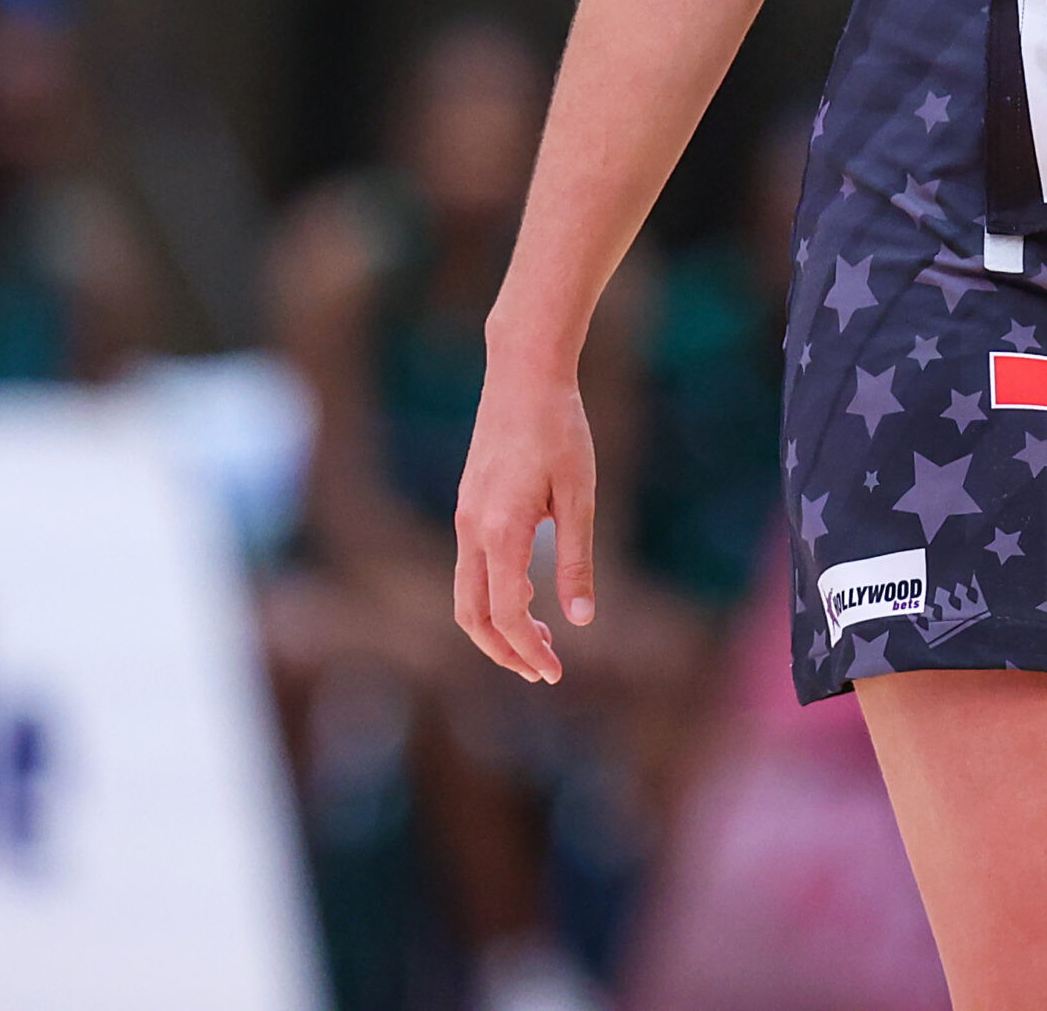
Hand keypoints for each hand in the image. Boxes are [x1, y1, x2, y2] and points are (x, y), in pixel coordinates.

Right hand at [453, 360, 596, 683]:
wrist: (524, 373)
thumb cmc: (560, 428)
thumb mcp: (579, 494)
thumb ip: (577, 557)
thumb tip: (581, 619)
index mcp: (501, 531)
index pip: (507, 614)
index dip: (529, 651)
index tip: (555, 672)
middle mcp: (473, 529)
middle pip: (472, 616)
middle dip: (505, 651)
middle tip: (544, 670)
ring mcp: (465, 516)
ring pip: (465, 594)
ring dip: (495, 627)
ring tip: (539, 637)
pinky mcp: (468, 504)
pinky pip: (470, 568)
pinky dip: (492, 596)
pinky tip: (528, 592)